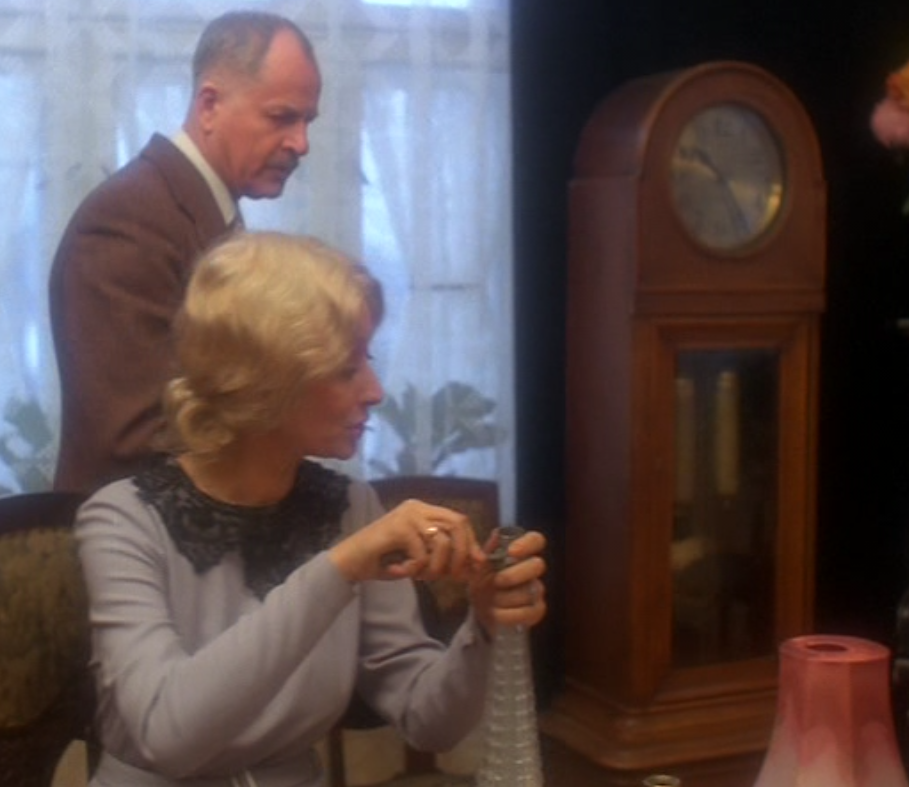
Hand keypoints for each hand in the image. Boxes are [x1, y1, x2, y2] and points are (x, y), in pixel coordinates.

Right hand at [330, 499, 484, 582]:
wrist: (348, 563)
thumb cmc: (383, 561)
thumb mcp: (419, 556)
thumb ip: (443, 555)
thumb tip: (476, 563)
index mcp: (423, 510)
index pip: (459, 520)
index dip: (471, 543)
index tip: (475, 565)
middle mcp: (416, 507)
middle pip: (457, 524)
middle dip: (462, 554)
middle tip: (454, 576)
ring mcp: (406, 515)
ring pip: (441, 541)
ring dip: (437, 566)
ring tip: (421, 576)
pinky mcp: (397, 528)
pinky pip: (421, 554)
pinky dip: (415, 569)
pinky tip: (401, 572)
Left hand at [469, 528, 546, 635]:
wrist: (479, 609)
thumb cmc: (482, 581)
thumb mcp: (479, 565)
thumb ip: (488, 551)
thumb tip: (497, 534)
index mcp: (520, 553)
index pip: (536, 540)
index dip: (527, 544)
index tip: (511, 551)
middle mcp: (532, 569)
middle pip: (538, 565)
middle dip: (514, 574)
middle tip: (496, 581)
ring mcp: (536, 590)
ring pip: (530, 591)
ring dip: (506, 598)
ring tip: (491, 601)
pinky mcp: (536, 611)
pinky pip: (529, 612)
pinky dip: (508, 615)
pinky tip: (495, 613)